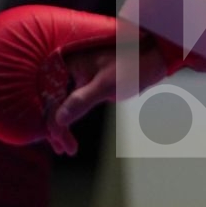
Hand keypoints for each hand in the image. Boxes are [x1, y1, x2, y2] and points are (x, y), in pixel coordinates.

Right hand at [45, 34, 170, 155]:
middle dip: (55, 127)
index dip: (51, 120)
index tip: (58, 140)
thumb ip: (81, 100)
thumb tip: (59, 120)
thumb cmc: (133, 65)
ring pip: (60, 105)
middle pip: (52, 102)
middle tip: (63, 149)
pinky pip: (71, 102)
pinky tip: (69, 135)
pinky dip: (70, 118)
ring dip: (61, 126)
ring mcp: (76, 76)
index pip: (50, 96)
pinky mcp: (85, 83)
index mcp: (67, 63)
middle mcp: (67, 68)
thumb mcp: (107, 84)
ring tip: (65, 148)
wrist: (155, 57)